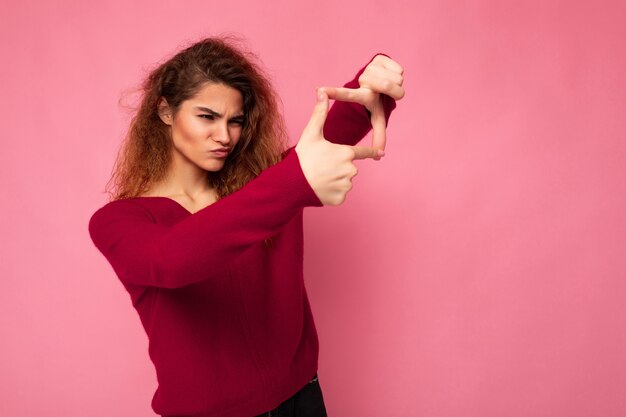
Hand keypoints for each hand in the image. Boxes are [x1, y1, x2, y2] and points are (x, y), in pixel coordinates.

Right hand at [295, 89, 384, 205]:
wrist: (291, 183)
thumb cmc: (302, 157)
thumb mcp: (311, 133)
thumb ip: (319, 113)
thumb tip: (321, 91)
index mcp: (346, 153)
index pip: (364, 152)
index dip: (372, 152)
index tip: (381, 153)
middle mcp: (350, 170)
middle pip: (349, 168)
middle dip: (338, 167)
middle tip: (322, 167)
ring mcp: (346, 186)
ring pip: (344, 181)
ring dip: (335, 180)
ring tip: (320, 178)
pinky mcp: (340, 199)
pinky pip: (339, 194)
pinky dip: (331, 192)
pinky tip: (320, 188)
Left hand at [321, 54, 404, 158]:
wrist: (383, 80)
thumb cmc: (378, 102)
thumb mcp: (378, 117)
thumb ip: (379, 135)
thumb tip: (380, 154)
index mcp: (361, 96)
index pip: (349, 95)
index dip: (336, 92)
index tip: (320, 90)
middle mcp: (364, 81)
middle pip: (387, 86)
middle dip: (392, 89)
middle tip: (386, 92)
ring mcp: (372, 68)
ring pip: (396, 78)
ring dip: (396, 83)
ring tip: (387, 86)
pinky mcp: (380, 57)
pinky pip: (399, 69)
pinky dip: (398, 74)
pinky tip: (390, 75)